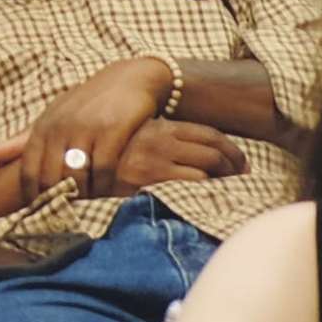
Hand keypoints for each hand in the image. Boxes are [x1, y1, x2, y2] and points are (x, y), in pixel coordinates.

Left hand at [14, 56, 171, 196]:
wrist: (130, 79)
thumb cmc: (87, 103)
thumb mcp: (54, 116)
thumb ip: (24, 139)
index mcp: (44, 126)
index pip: (29, 170)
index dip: (33, 195)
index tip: (42, 209)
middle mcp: (61, 127)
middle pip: (51, 178)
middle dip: (58, 198)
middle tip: (70, 208)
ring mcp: (86, 128)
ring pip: (76, 177)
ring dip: (84, 194)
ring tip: (92, 198)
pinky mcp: (112, 130)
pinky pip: (103, 169)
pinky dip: (105, 184)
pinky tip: (111, 188)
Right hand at [109, 118, 250, 193]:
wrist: (78, 165)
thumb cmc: (108, 154)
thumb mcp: (136, 138)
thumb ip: (161, 140)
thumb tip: (191, 153)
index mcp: (161, 126)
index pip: (208, 133)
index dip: (231, 147)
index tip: (241, 160)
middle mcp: (162, 139)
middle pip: (213, 148)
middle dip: (234, 163)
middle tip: (244, 174)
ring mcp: (157, 158)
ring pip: (207, 166)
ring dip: (224, 178)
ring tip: (231, 186)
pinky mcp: (150, 178)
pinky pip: (190, 183)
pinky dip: (206, 190)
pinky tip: (210, 196)